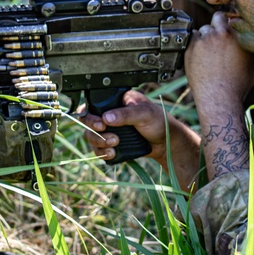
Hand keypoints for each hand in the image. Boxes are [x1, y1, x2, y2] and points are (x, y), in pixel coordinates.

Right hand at [78, 90, 200, 189]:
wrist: (166, 143)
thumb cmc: (159, 122)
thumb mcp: (144, 113)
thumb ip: (126, 114)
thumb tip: (106, 117)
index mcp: (115, 100)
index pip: (92, 105)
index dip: (90, 116)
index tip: (100, 125)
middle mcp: (109, 114)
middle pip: (88, 123)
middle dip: (96, 133)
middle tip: (111, 138)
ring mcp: (109, 129)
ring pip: (92, 137)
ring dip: (99, 144)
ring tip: (114, 145)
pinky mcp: (111, 143)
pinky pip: (98, 149)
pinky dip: (102, 153)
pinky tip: (112, 154)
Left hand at [185, 11, 253, 106]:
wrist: (219, 98)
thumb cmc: (237, 86)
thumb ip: (250, 51)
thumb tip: (250, 47)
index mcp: (236, 36)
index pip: (231, 18)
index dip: (229, 24)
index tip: (228, 29)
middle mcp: (219, 34)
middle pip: (216, 19)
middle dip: (217, 25)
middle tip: (218, 37)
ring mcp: (203, 40)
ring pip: (203, 29)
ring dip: (206, 36)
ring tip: (209, 50)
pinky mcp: (190, 48)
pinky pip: (190, 38)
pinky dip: (194, 43)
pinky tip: (199, 53)